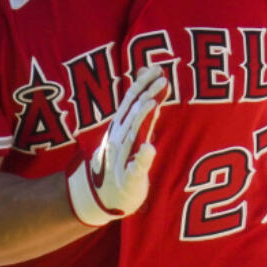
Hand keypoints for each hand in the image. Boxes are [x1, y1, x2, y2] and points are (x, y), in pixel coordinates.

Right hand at [66, 66, 167, 226]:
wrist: (104, 198)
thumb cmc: (121, 162)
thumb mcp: (133, 133)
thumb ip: (144, 110)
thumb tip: (153, 81)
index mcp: (121, 127)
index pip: (132, 101)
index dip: (143, 84)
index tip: (157, 68)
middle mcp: (119, 139)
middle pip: (132, 112)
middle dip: (145, 94)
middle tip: (162, 78)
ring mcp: (122, 158)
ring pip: (131, 134)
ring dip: (141, 118)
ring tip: (153, 102)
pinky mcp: (129, 178)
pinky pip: (134, 167)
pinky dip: (141, 158)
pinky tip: (149, 148)